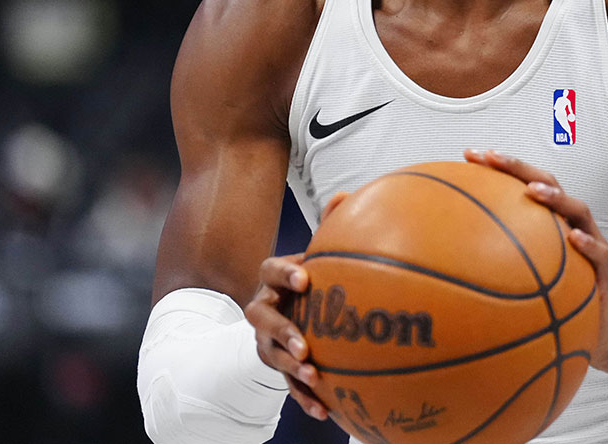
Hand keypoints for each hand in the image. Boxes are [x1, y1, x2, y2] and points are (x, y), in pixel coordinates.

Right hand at [244, 192, 349, 421]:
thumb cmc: (309, 282)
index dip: (284, 273)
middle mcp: (263, 308)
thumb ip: (330, 228)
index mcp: (273, 280)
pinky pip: (286, 385)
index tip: (305, 278)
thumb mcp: (317, 256)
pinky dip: (303, 397)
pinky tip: (324, 411)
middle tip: (304, 345)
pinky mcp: (276, 364)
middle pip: (261, 318)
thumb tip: (345, 195)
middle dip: (281, 331)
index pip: (269, 270)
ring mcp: (266, 339)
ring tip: (313, 377)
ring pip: (270, 353)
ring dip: (290, 368)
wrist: (287, 312)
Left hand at [463, 149, 607, 368]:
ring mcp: (593, 246)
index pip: (523, 185)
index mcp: (548, 224)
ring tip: (534, 191)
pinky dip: (587, 245)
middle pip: (549, 185)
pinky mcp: (607, 274)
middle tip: (493, 157)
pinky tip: (573, 239)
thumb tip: (435, 266)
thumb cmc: (549, 306)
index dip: (499, 167)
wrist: (593, 339)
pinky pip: (600, 256)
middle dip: (521, 168)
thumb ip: (488, 269)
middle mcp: (571, 226)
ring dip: (557, 198)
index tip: (468, 154)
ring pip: (580, 211)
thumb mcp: (516, 286)